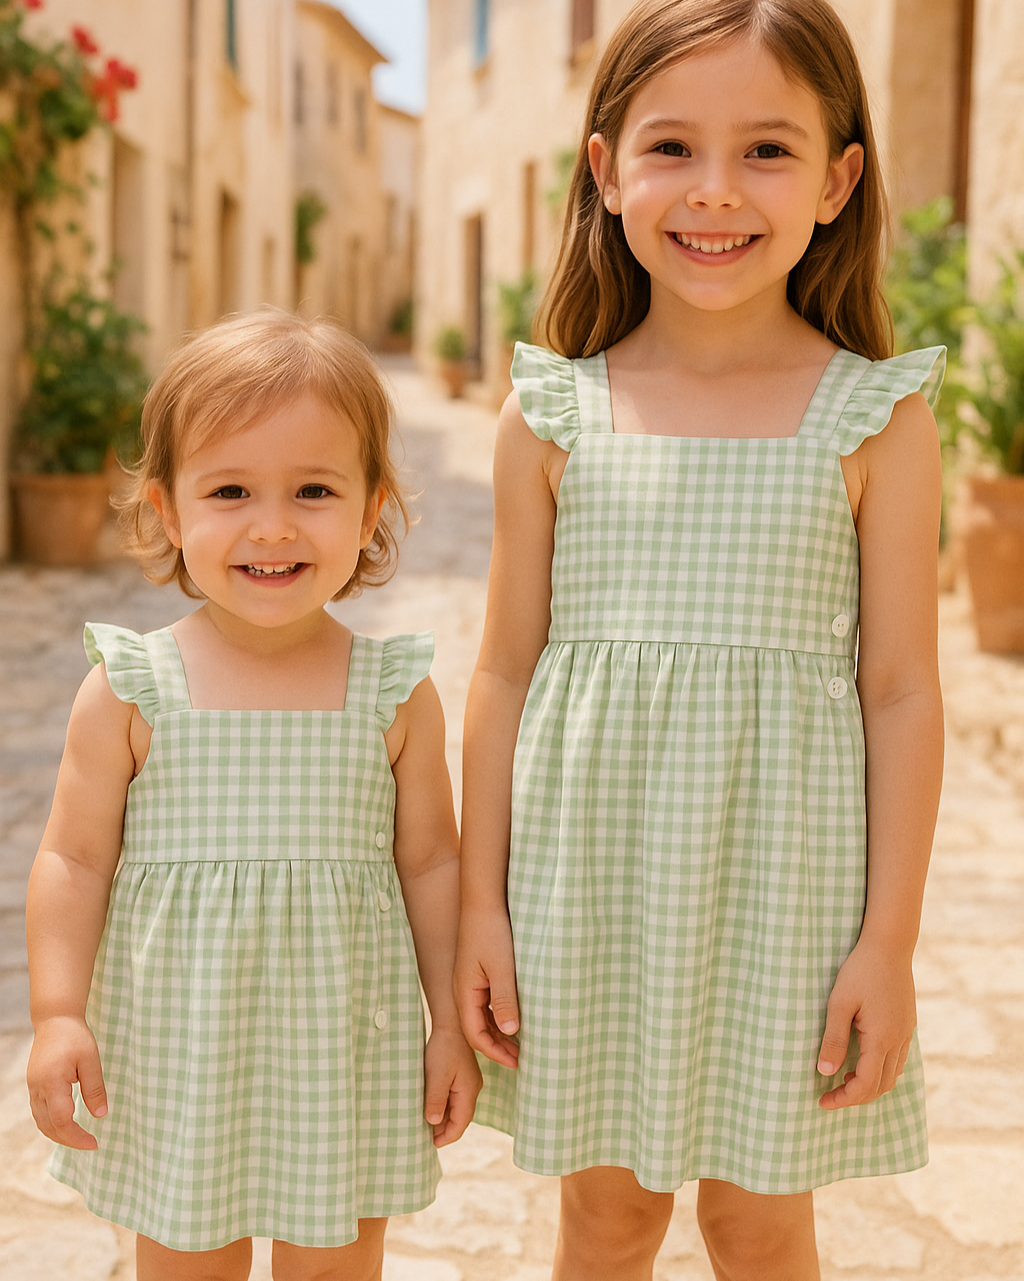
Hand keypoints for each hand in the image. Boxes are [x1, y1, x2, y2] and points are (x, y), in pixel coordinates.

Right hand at [27, 1015, 107, 1148]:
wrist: (55, 1019)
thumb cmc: (74, 1036)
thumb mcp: (91, 1059)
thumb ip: (94, 1088)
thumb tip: (101, 1115)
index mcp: (52, 1082)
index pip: (62, 1121)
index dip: (77, 1137)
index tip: (94, 1144)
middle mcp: (37, 1089)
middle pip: (48, 1127)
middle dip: (68, 1140)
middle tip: (90, 1144)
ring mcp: (33, 1088)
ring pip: (41, 1122)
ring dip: (59, 1134)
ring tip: (80, 1138)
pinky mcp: (34, 1085)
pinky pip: (39, 1113)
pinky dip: (52, 1124)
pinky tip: (67, 1124)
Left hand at [423, 1026, 482, 1146]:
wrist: (451, 1023)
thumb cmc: (443, 1048)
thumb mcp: (436, 1075)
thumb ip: (436, 1100)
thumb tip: (433, 1123)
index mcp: (468, 1091)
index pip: (461, 1123)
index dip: (447, 1137)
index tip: (432, 1144)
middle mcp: (472, 1089)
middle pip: (460, 1118)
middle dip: (444, 1130)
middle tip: (425, 1137)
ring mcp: (468, 1082)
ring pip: (457, 1108)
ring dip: (443, 1118)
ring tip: (426, 1124)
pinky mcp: (463, 1076)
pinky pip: (455, 1098)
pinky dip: (444, 1106)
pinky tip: (431, 1106)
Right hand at [453, 905, 519, 1067]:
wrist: (483, 902)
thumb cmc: (491, 932)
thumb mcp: (501, 968)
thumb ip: (504, 999)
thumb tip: (510, 1031)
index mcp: (465, 992)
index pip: (475, 1034)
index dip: (495, 1052)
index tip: (515, 1063)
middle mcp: (463, 991)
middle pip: (477, 1030)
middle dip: (498, 1047)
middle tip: (521, 1060)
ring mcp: (468, 983)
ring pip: (481, 1019)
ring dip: (499, 1034)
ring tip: (520, 1046)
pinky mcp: (477, 975)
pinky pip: (485, 1005)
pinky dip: (498, 1018)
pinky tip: (514, 1021)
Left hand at [817, 939, 916, 1109]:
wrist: (889, 945)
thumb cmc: (860, 970)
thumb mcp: (839, 1003)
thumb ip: (833, 1039)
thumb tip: (825, 1073)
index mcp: (882, 1038)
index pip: (866, 1085)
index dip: (844, 1098)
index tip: (823, 1101)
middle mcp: (899, 1040)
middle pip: (882, 1085)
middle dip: (857, 1096)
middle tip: (831, 1095)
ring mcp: (907, 1032)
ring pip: (893, 1074)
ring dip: (871, 1084)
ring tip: (844, 1080)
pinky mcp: (908, 1024)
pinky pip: (898, 1058)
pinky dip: (881, 1069)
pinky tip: (863, 1061)